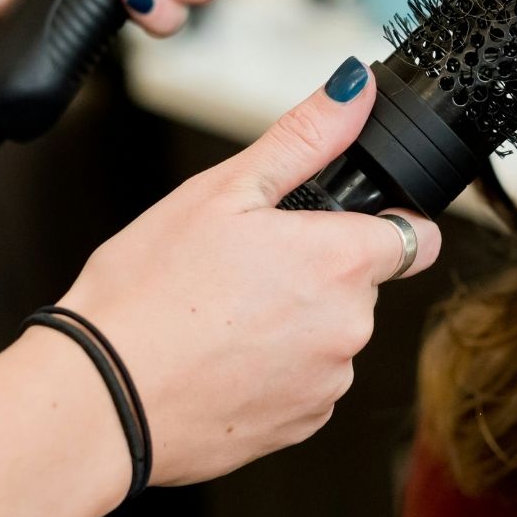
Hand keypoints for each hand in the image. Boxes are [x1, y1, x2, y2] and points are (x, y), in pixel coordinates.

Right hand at [40, 61, 443, 492]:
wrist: (101, 397)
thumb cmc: (147, 292)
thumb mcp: (219, 192)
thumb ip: (302, 139)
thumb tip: (353, 89)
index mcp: (339, 260)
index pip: (415, 237)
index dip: (378, 224)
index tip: (333, 227)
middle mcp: (350, 328)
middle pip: (360, 288)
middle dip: (313, 275)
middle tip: (237, 270)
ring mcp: (326, 384)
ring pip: (327, 339)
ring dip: (290, 327)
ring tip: (216, 318)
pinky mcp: (298, 427)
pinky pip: (301, 387)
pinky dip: (269, 374)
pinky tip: (215, 361)